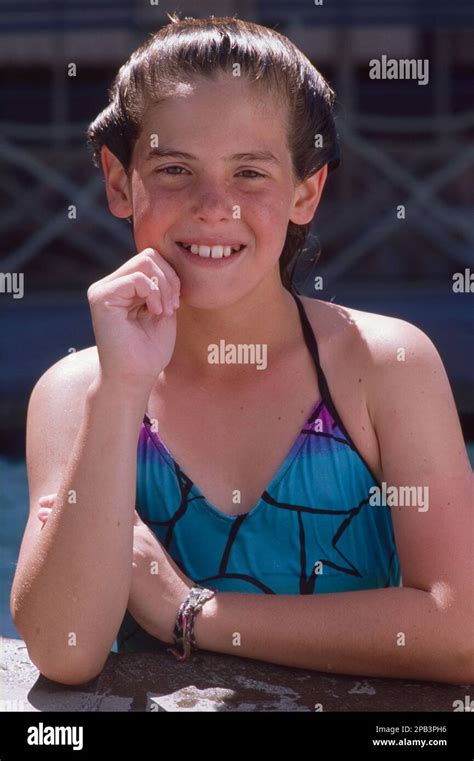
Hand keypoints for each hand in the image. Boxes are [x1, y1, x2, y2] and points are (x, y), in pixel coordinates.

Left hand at [37, 494, 193, 644]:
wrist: (187, 609)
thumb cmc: (168, 594)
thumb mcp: (152, 564)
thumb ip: (131, 554)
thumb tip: (107, 559)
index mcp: (144, 535)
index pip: (115, 506)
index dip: (89, 499)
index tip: (67, 496)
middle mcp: (137, 538)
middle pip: (100, 511)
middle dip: (71, 505)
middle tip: (45, 503)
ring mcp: (133, 552)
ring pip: (94, 528)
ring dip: (65, 519)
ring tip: (42, 514)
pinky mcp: (129, 573)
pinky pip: (98, 554)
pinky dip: (75, 543)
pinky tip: (56, 541)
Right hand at [86, 248, 180, 388]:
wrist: (134, 377)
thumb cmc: (149, 351)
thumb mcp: (164, 311)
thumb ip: (163, 286)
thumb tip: (168, 262)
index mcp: (123, 287)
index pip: (151, 260)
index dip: (171, 277)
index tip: (176, 304)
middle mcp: (110, 285)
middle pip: (148, 255)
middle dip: (169, 279)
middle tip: (172, 307)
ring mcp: (103, 289)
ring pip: (144, 261)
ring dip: (164, 287)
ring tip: (165, 311)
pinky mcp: (101, 296)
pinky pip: (136, 278)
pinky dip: (154, 293)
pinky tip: (156, 313)